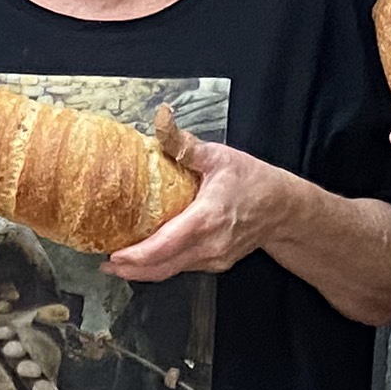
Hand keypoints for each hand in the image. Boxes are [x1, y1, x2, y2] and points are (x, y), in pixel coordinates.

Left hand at [111, 130, 297, 282]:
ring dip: (144, 270)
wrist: (284, 208)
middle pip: (163, 268)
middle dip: (131, 270)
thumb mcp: (219, 156)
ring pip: (173, 271)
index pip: (164, 246)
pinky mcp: (217, 263)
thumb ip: (185, 144)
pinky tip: (149, 257)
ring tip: (119, 263)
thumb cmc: (254, 181)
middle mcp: (210, 245)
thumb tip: (162, 119)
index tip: (113, 256)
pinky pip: (184, 267)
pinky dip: (163, 265)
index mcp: (206, 219)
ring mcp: (214, 259)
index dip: (136, 256)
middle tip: (105, 264)